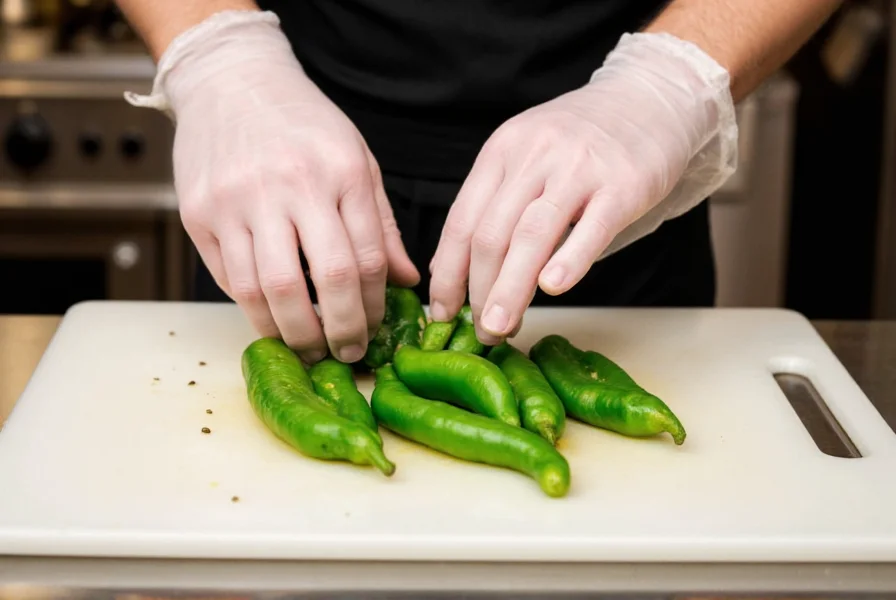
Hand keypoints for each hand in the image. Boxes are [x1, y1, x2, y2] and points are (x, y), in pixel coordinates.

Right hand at [126, 11, 418, 362]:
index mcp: (340, 171)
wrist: (230, 81)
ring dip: (293, 332)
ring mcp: (238, 200)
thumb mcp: (356, 160)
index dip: (373, 307)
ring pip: (268, 290)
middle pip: (323, 280)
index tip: (374, 330)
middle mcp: (289, 185)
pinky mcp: (199, 213)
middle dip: (340, 330)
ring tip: (309, 346)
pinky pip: (230, 278)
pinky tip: (273, 317)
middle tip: (346, 353)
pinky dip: (254, 309)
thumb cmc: (302, 124)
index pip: (365, 260)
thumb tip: (406, 281)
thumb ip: (381, 224)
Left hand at [428, 32, 736, 343]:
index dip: (447, 274)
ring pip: (532, 235)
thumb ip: (496, 204)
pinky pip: (591, 229)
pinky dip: (569, 261)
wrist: (650, 97)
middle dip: (478, 290)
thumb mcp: (527, 156)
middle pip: (491, 234)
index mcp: (502, 151)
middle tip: (479, 332)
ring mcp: (579, 169)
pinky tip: (553, 290)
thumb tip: (456, 269)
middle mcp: (534, 156)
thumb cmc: (582, 140)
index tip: (442, 313)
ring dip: (511, 288)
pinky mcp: (623, 184)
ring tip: (501, 327)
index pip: (462, 221)